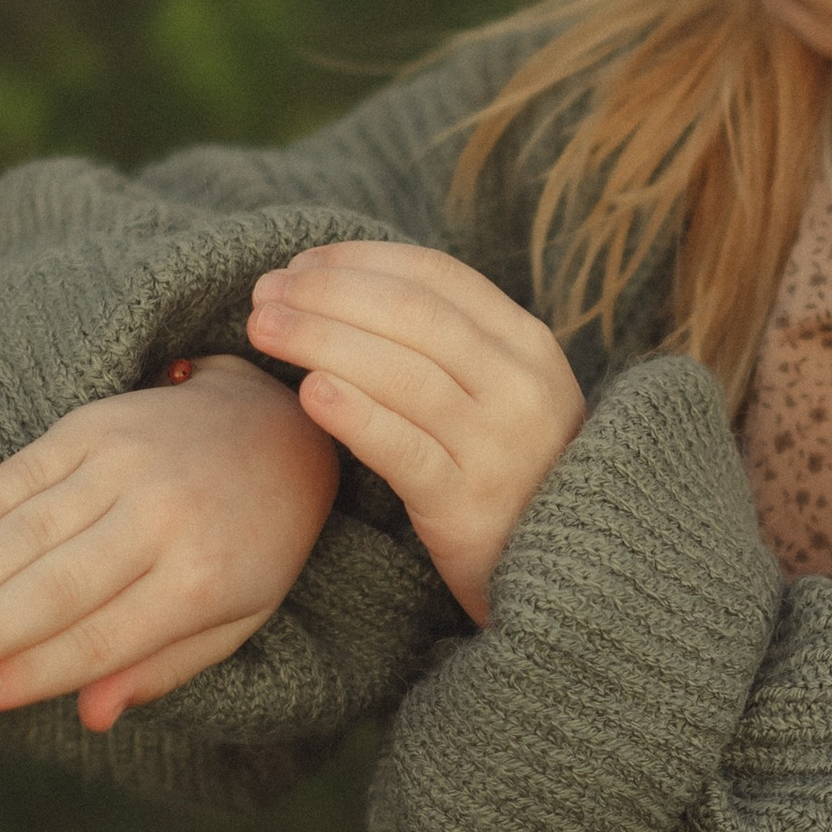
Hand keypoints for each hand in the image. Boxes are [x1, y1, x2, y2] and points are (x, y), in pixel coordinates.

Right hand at [0, 355, 339, 730]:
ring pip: (35, 525)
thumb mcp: (232, 619)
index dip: (36, 669)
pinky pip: (30, 467)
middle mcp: (164, 517)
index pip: (104, 637)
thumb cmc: (250, 544)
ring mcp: (129, 464)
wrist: (275, 428)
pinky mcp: (98, 424)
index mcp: (203, 580)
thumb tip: (93, 717)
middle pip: (61, 583)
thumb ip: (160, 667)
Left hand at [245, 241, 584, 624]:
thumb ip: (449, 344)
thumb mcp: (504, 393)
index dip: (359, 261)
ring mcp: (498, 445)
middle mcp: (519, 386)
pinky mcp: (467, 503)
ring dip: (320, 340)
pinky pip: (402, 449)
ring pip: (400, 374)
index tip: (300, 262)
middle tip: (265, 292)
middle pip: (411, 316)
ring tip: (264, 328)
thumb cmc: (511, 470)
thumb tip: (342, 288)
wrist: (568, 570)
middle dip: (327, 294)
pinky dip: (354, 415)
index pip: (435, 277)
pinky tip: (308, 393)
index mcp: (527, 344)